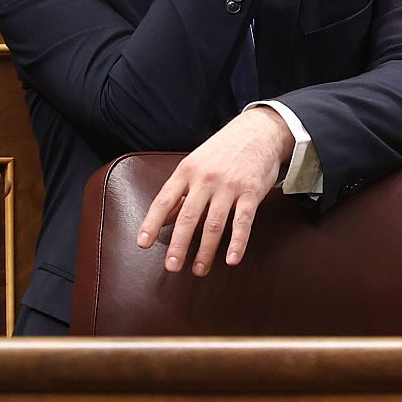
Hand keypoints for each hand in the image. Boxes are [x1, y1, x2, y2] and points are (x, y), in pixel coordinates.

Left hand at [135, 106, 293, 275]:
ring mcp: (229, 185)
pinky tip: (231, 259)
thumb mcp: (195, 166)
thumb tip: (160, 220)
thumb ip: (179, 194)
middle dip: (179, 244)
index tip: (143, 243)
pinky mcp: (251, 192)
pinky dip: (237, 242)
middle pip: (188, 216)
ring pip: (214, 223)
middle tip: (172, 266)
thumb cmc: (222, 151)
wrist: (258, 131)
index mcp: (186, 171)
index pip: (164, 200)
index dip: (152, 222)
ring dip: (205, 250)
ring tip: (199, 270)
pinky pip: (243, 221)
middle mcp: (205, 179)